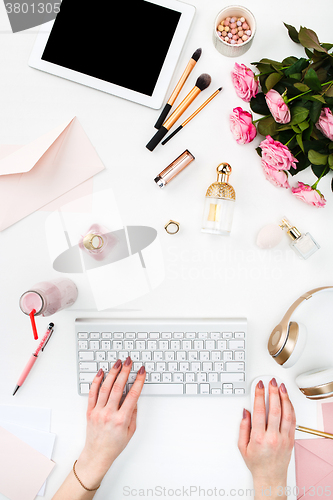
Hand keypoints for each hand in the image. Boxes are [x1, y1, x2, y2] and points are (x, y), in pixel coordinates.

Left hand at [75, 358, 145, 488]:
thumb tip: (134, 398)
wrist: (97, 455)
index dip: (138, 381)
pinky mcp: (90, 411)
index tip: (141, 372)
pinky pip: (92, 393)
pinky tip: (100, 373)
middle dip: (125, 372)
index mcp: (122, 419)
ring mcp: (98, 412)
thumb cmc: (114, 445)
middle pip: (118, 388)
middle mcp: (109, 414)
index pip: (132, 395)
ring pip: (105, 387)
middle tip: (129, 361)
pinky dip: (96, 381)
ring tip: (117, 363)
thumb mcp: (131, 431)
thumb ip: (133, 413)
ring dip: (112, 373)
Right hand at [238, 379, 295, 499]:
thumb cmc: (256, 463)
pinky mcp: (291, 440)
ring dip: (284, 398)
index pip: (259, 411)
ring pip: (286, 414)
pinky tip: (288, 401)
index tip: (259, 386)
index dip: (259, 395)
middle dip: (273, 392)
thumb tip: (245, 411)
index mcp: (258, 438)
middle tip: (271, 382)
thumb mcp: (242, 446)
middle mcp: (272, 437)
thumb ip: (243, 427)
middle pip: (274, 409)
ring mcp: (283, 438)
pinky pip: (292, 421)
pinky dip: (291, 408)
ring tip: (281, 387)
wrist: (270, 478)